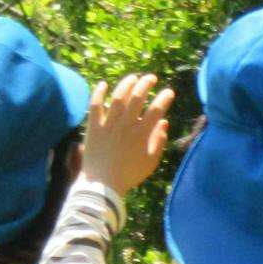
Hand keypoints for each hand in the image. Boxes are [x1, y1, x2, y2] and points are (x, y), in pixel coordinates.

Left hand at [80, 73, 174, 195]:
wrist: (103, 185)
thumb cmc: (129, 175)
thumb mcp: (150, 162)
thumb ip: (159, 141)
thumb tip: (164, 123)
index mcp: (142, 133)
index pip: (157, 109)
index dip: (164, 98)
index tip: (169, 92)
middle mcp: (126, 125)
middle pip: (138, 97)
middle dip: (146, 83)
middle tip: (151, 78)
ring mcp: (109, 125)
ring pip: (118, 97)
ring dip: (127, 84)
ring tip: (133, 77)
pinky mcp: (93, 127)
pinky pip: (95, 106)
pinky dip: (98, 93)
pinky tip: (103, 84)